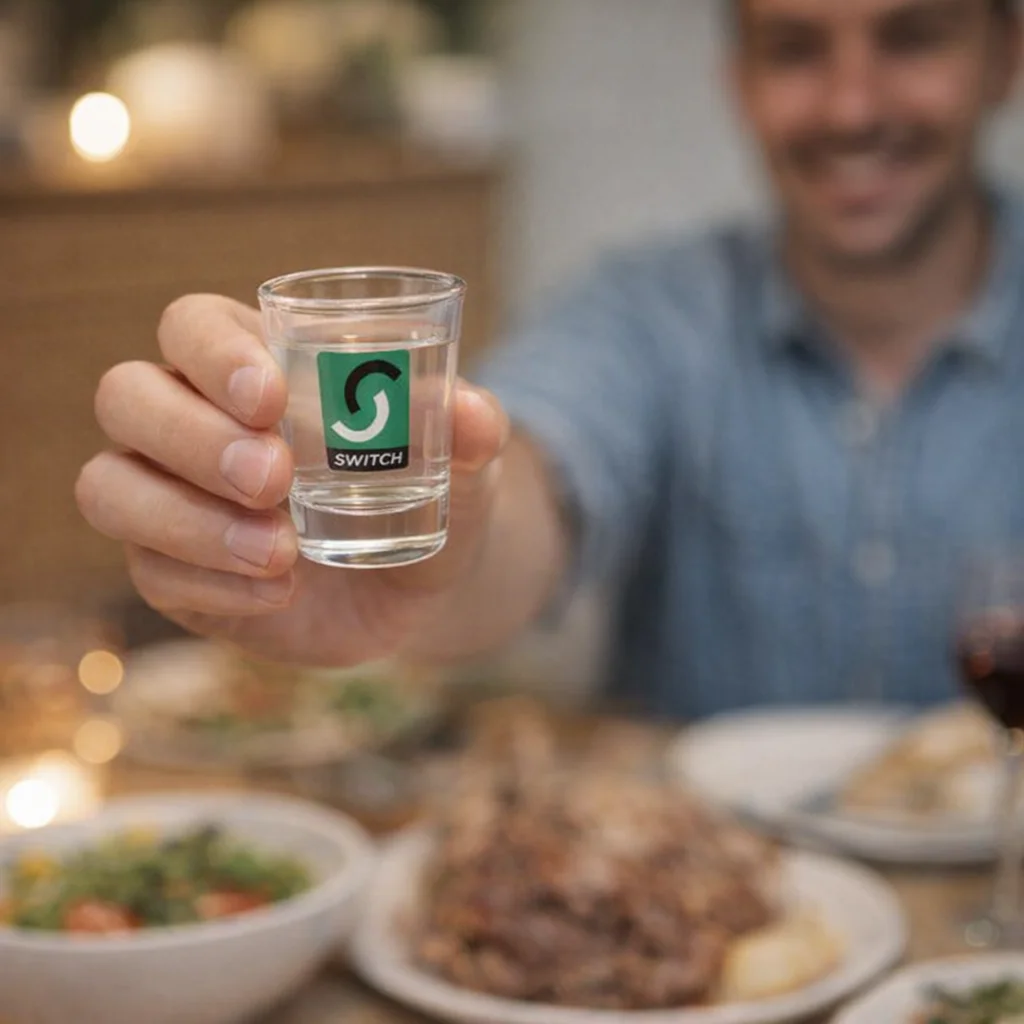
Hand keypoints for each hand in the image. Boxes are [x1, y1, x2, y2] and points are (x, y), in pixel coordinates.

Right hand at [76, 294, 508, 664]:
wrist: (414, 583)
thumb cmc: (426, 489)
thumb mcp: (464, 462)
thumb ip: (473, 430)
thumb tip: (474, 414)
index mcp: (249, 364)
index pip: (192, 326)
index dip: (214, 353)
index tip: (271, 395)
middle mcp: (189, 421)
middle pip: (128, 397)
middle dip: (193, 437)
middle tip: (273, 477)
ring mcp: (170, 498)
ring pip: (110, 488)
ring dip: (188, 520)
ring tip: (281, 550)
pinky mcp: (174, 572)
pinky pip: (152, 573)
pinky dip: (213, 586)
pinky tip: (280, 594)